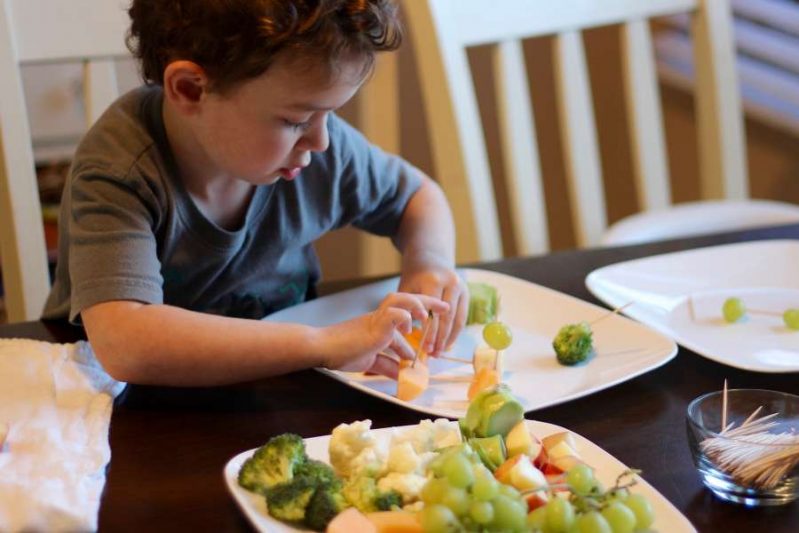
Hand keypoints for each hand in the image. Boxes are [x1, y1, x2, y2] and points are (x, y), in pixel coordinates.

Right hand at [320, 292, 448, 378]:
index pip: (405, 316)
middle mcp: (381, 318)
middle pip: (407, 300)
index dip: (421, 318)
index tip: (436, 325)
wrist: (322, 348)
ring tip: (427, 317)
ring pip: (400, 300)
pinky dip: (404, 318)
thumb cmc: (342, 353)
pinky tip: (409, 328)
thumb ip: (388, 367)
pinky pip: (393, 313)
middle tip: (445, 308)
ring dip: (417, 305)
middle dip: (428, 302)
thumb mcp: (371, 362)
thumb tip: (404, 377)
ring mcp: (377, 318)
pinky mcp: (373, 324)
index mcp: (381, 325)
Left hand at [398, 255, 467, 355]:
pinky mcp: (467, 294)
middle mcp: (451, 283)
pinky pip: (462, 317)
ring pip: (458, 319)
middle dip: (440, 338)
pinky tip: (446, 344)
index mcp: (434, 281)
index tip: (424, 348)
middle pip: (447, 317)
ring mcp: (462, 288)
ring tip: (440, 353)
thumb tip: (406, 334)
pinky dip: (455, 332)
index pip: (433, 311)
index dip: (430, 332)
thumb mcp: (406, 288)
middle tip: (433, 354)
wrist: (431, 259)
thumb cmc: (414, 277)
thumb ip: (408, 308)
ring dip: (449, 338)